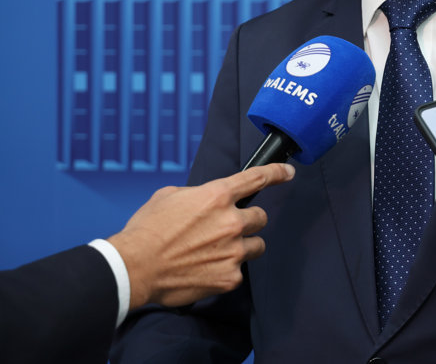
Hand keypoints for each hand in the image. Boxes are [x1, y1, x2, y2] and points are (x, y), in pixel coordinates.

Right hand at [108, 162, 294, 308]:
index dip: (277, 173)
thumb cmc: (147, 231)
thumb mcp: (170, 196)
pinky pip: (239, 269)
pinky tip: (206, 269)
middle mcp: (231, 221)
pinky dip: (227, 270)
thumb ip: (198, 195)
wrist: (134, 268)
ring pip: (256, 245)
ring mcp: (233, 251)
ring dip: (242, 246)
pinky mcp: (229, 276)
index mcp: (217, 196)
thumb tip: (207, 200)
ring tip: (217, 252)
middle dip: (246, 223)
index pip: (257, 179)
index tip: (288, 173)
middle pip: (260, 218)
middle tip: (226, 230)